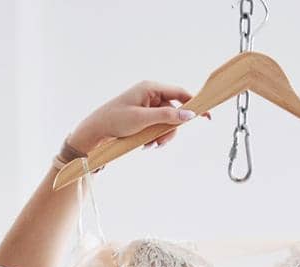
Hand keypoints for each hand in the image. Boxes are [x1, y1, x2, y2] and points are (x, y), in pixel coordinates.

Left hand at [67, 80, 208, 154]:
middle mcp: (150, 94)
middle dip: (170, 128)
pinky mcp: (142, 116)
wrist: (93, 132)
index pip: (180, 93)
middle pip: (174, 110)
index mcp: (150, 88)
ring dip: (161, 135)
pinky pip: (156, 125)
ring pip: (165, 121)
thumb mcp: (142, 119)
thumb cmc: (114, 121)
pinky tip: (145, 144)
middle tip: (161, 142)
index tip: (206, 115)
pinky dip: (154, 136)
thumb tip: (190, 115)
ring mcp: (146, 105)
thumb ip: (167, 116)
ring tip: (149, 146)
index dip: (194, 104)